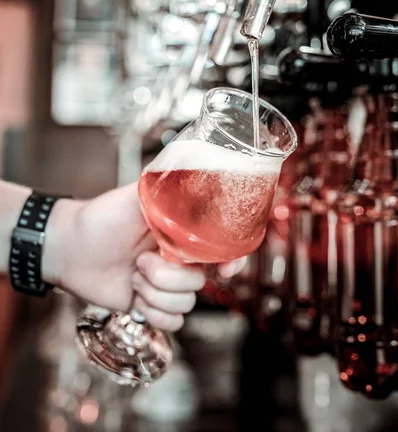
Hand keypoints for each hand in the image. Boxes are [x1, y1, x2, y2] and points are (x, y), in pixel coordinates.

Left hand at [42, 183, 244, 331]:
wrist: (70, 247)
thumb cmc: (102, 217)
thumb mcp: (137, 196)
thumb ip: (168, 187)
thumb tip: (197, 168)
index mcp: (183, 233)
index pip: (223, 248)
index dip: (232, 261)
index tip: (224, 269)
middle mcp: (179, 259)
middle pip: (200, 282)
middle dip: (167, 276)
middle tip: (141, 260)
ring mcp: (165, 284)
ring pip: (186, 304)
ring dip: (154, 294)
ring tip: (132, 276)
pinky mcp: (151, 306)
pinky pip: (172, 323)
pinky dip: (151, 313)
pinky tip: (134, 297)